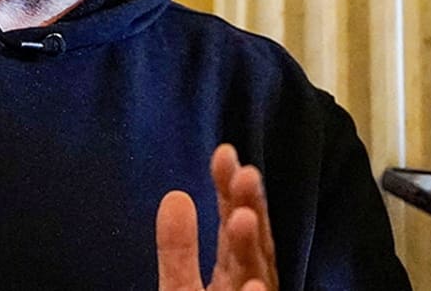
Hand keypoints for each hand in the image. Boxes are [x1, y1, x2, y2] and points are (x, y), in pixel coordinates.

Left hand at [156, 144, 277, 290]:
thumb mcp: (180, 287)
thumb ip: (178, 249)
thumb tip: (175, 196)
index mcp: (233, 270)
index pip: (233, 220)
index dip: (229, 188)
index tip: (224, 153)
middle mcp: (249, 282)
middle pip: (252, 240)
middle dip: (250, 207)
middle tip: (245, 174)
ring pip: (255, 275)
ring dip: (251, 247)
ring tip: (244, 217)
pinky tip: (254, 287)